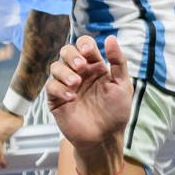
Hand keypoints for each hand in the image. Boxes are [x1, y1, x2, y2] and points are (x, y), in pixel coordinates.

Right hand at [47, 36, 132, 154]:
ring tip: (76, 83)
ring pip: (55, 67)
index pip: (84, 46)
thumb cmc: (116, 112)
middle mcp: (79, 73)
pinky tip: (72, 98)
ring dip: (64, 72)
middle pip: (66, 52)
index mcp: (95, 67)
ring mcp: (66, 86)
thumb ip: (118, 61)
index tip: (89, 52)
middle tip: (82, 67)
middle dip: (72, 55)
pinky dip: (60, 89)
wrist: (104, 137)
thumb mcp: (123, 84)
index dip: (84, 44)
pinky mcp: (56, 99)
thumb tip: (110, 37)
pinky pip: (51, 87)